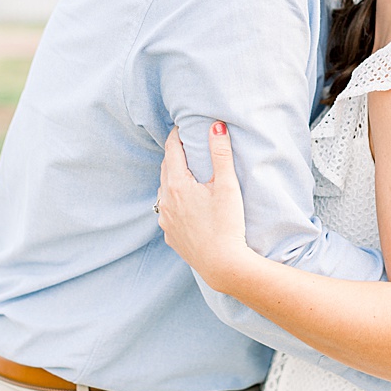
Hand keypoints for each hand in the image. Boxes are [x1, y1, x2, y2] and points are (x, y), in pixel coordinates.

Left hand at [155, 122, 247, 283]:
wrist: (223, 265)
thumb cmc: (227, 225)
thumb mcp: (227, 185)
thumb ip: (221, 153)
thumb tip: (216, 125)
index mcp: (177, 185)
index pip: (172, 150)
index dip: (176, 135)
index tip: (182, 126)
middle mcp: (164, 201)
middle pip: (166, 168)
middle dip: (174, 154)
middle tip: (185, 144)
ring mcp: (165, 219)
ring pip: (163, 190)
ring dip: (172, 178)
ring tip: (186, 172)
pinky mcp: (170, 234)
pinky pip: (166, 210)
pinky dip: (173, 200)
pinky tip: (185, 202)